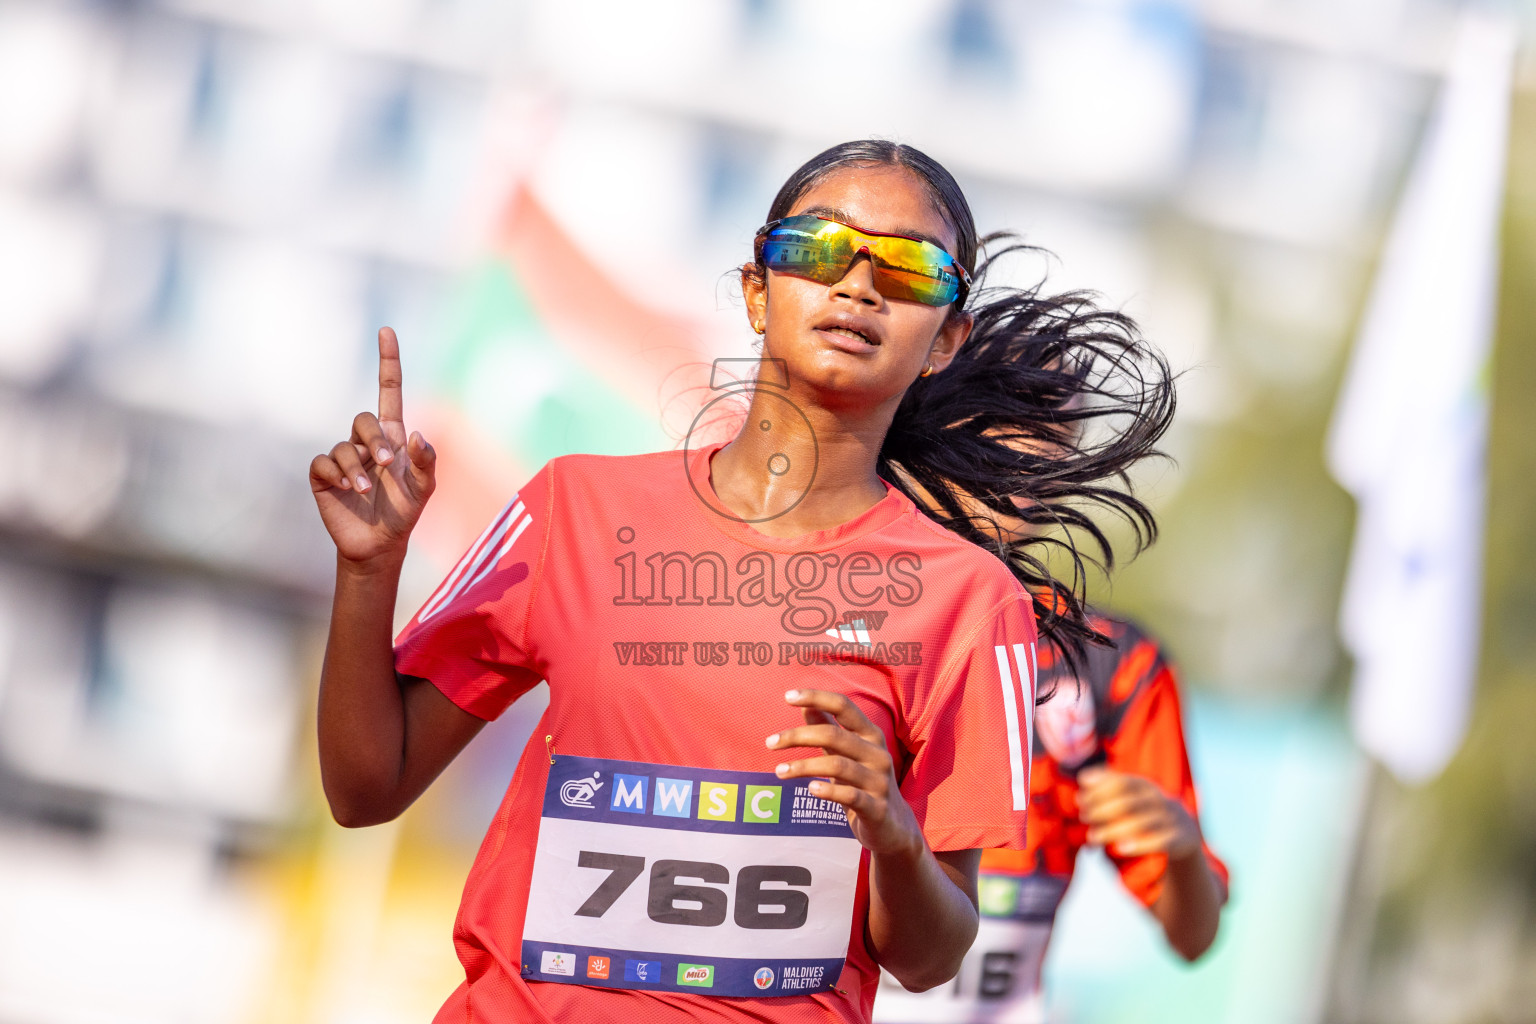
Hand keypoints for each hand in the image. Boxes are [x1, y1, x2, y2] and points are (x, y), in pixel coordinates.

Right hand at [310, 327, 436, 565]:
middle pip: (363, 419)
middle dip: (375, 440)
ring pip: (344, 445)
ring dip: (357, 466)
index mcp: (393, 438)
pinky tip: (348, 489)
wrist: (379, 544)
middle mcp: (366, 442)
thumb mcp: (425, 489)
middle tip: (386, 464)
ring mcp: (343, 457)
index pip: (389, 391)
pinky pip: (324, 462)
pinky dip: (338, 473)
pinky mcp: (324, 475)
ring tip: (367, 489)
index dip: (388, 362)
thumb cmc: (404, 513)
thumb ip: (427, 462)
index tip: (387, 331)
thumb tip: (418, 434)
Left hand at [767, 689, 923, 859]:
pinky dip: (828, 790)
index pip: (844, 707)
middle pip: (834, 735)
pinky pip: (851, 796)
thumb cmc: (864, 783)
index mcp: (871, 735)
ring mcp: (879, 781)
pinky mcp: (877, 808)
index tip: (787, 696)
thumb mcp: (847, 754)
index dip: (817, 697)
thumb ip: (829, 729)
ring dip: (803, 766)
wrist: (894, 827)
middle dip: (798, 736)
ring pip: (838, 765)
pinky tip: (810, 789)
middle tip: (770, 743)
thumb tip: (805, 705)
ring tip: (779, 771)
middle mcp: (878, 754)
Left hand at [1078, 766, 1200, 859]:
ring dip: (1113, 830)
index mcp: (1145, 786)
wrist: (1184, 832)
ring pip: (1141, 823)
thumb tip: (1084, 778)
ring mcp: (1171, 819)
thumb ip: (1108, 787)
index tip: (1080, 800)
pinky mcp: (1180, 839)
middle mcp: (1159, 799)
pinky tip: (1119, 849)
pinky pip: (1160, 842)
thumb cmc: (1144, 813)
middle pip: (1128, 803)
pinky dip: (1139, 845)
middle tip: (1083, 818)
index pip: (1122, 783)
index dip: (1099, 791)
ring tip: (1093, 837)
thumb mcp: (1131, 796)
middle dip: (1102, 810)